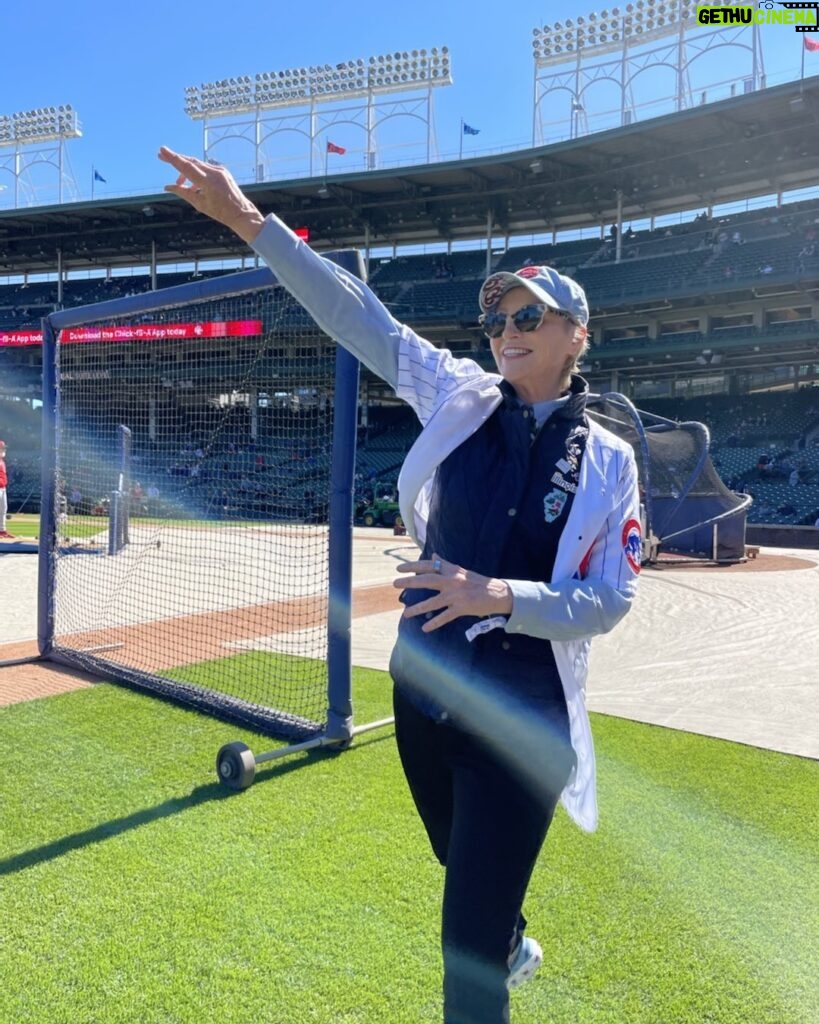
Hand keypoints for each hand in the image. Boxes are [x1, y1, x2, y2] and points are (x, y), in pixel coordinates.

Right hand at [157, 146, 265, 243]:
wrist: (241, 213)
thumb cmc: (220, 212)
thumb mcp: (199, 204)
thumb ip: (183, 192)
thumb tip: (167, 187)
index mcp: (208, 182)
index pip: (186, 167)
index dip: (173, 158)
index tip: (162, 150)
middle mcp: (214, 173)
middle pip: (190, 161)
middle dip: (176, 159)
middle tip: (161, 155)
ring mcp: (220, 170)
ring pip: (198, 164)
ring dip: (186, 170)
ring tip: (179, 181)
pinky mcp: (223, 171)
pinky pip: (206, 168)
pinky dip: (197, 173)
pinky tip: (192, 184)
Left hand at [394, 554, 512, 632]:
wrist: (497, 594)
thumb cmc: (478, 582)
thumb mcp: (462, 571)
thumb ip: (446, 565)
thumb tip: (433, 556)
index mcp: (452, 570)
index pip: (429, 566)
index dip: (413, 567)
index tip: (399, 569)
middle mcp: (452, 581)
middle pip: (428, 580)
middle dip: (410, 582)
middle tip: (395, 584)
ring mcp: (456, 595)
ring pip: (433, 602)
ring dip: (418, 608)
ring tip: (406, 614)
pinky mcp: (462, 608)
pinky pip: (445, 616)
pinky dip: (435, 623)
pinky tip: (425, 628)